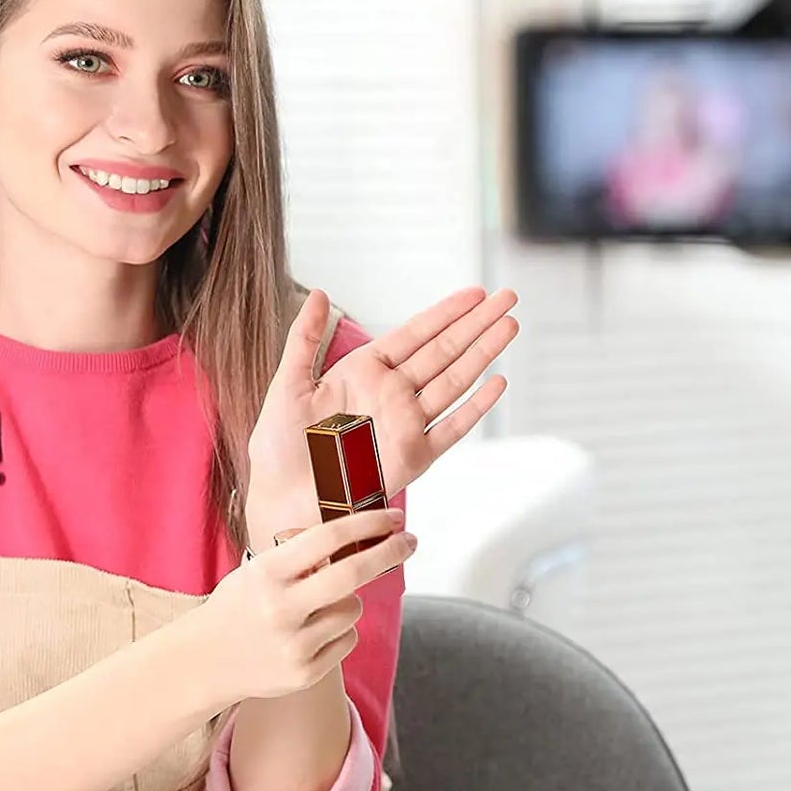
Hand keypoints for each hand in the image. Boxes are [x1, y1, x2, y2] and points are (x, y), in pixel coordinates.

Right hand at [196, 508, 414, 701]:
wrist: (204, 661)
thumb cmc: (240, 605)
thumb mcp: (257, 570)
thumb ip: (300, 555)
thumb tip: (358, 536)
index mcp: (266, 574)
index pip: (326, 538)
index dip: (366, 523)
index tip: (392, 516)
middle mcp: (279, 609)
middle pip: (352, 573)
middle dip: (388, 552)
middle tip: (410, 541)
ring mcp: (293, 645)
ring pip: (353, 609)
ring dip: (347, 601)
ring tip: (316, 608)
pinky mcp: (305, 673)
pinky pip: (347, 640)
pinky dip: (339, 632)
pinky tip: (311, 635)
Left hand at [244, 287, 518, 549]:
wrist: (282, 498)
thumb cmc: (280, 448)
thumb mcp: (288, 383)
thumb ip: (305, 338)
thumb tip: (318, 293)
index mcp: (363, 373)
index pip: (414, 334)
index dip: (445, 312)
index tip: (475, 292)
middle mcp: (390, 395)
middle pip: (444, 352)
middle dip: (477, 324)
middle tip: (508, 298)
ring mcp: (406, 425)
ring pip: (454, 382)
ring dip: (483, 354)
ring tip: (510, 326)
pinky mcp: (414, 458)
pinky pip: (451, 429)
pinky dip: (475, 408)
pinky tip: (497, 383)